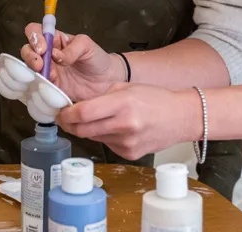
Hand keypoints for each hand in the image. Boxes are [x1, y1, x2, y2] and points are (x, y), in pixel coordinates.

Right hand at [20, 23, 123, 101]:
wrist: (107, 81)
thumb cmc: (97, 58)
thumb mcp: (87, 46)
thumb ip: (72, 49)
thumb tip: (56, 55)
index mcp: (55, 40)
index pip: (36, 31)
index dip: (34, 37)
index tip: (43, 49)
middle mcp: (47, 55)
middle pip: (27, 50)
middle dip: (30, 56)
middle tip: (40, 65)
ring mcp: (48, 71)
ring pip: (29, 69)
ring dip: (33, 72)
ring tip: (46, 77)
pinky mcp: (51, 87)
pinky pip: (38, 86)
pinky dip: (39, 87)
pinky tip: (48, 88)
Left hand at [56, 83, 201, 160]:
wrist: (181, 117)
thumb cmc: (154, 98)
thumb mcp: (126, 87)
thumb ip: (101, 96)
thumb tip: (75, 105)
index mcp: (122, 104)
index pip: (82, 113)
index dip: (66, 114)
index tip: (60, 111)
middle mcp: (123, 125)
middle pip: (82, 130)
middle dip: (69, 124)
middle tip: (65, 118)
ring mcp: (127, 142)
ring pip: (93, 138)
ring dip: (87, 130)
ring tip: (94, 120)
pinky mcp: (129, 154)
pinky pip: (107, 145)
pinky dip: (104, 137)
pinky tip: (115, 129)